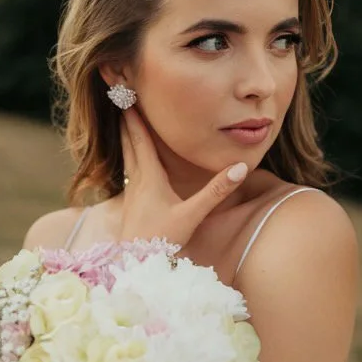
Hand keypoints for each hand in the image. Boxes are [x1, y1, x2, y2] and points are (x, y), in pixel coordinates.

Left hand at [119, 107, 248, 246]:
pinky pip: (128, 174)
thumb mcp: (192, 215)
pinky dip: (129, 160)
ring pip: (127, 159)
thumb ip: (215, 192)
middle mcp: (137, 182)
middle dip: (127, 123)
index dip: (135, 118)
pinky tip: (131, 165)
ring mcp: (131, 194)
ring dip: (126, 140)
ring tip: (124, 125)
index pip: (141, 140)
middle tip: (121, 101)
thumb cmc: (161, 239)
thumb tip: (240, 169)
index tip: (128, 98)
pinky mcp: (130, 206)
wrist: (136, 263)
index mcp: (149, 178)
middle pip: (129, 145)